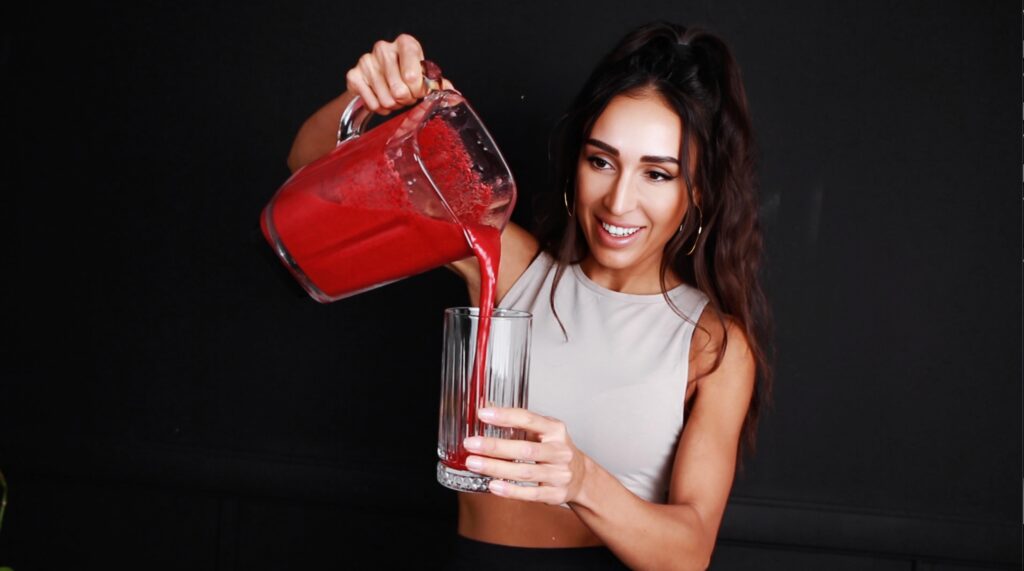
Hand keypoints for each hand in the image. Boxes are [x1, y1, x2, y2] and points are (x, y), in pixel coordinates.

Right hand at [345, 33, 455, 115]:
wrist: (376, 77)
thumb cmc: (404, 75)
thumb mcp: (423, 76)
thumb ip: (439, 85)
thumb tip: (455, 97)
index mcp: (406, 44)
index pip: (413, 76)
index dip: (418, 90)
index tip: (418, 91)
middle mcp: (384, 48)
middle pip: (400, 91)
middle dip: (406, 99)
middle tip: (406, 95)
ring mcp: (367, 61)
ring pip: (386, 100)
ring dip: (393, 105)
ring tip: (394, 97)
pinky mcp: (354, 75)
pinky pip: (372, 104)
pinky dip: (380, 108)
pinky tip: (381, 98)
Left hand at [463, 407, 588, 504]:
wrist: (580, 477)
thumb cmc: (554, 450)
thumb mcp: (542, 432)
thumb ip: (516, 422)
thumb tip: (486, 407)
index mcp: (556, 430)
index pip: (529, 419)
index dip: (504, 416)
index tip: (482, 414)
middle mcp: (559, 451)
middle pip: (525, 449)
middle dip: (495, 446)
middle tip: (470, 444)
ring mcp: (559, 474)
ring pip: (525, 472)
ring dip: (496, 468)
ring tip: (474, 463)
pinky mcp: (556, 494)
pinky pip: (531, 494)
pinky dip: (510, 490)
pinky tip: (493, 486)